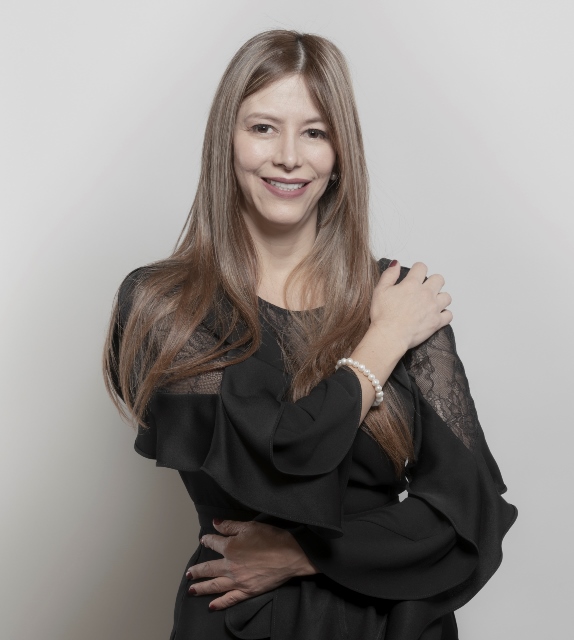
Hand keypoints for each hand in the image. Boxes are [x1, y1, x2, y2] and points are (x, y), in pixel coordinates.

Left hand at [186, 519, 318, 609]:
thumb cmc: (271, 538)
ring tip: (192, 589)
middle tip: (188, 574)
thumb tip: (215, 523)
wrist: (290, 555)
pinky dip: (219, 603)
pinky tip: (211, 606)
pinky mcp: (247, 591)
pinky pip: (230, 599)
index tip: (204, 540)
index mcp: (230, 548)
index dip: (208, 540)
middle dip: (197, 571)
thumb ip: (230, 526)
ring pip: (215, 585)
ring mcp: (238, 581)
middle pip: (209, 568)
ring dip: (202, 588)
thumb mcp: (250, 526)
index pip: (214, 543)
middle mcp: (230, 566)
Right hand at [370, 261, 452, 350]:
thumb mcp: (380, 290)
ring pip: (447, 296)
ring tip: (432, 302)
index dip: (418, 269)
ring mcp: (433, 308)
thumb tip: (396, 264)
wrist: (389, 336)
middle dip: (433, 281)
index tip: (415, 274)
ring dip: (440, 297)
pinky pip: (449, 315)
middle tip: (425, 288)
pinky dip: (444, 314)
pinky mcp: (437, 322)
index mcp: (412, 284)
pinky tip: (436, 315)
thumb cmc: (383, 315)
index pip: (422, 267)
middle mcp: (426, 293)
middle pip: (439, 279)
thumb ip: (389, 275)